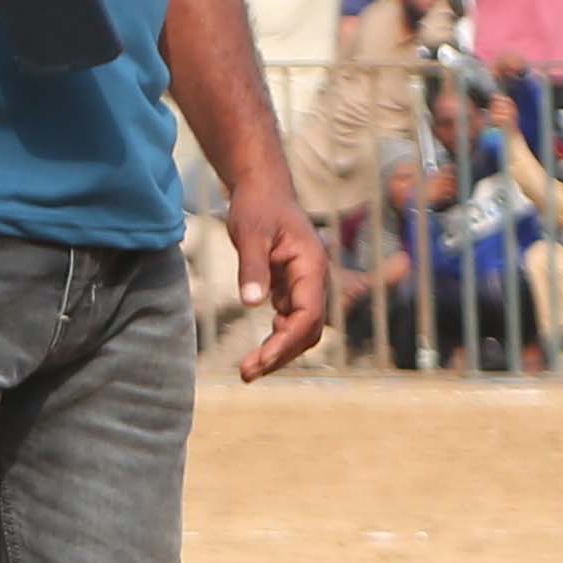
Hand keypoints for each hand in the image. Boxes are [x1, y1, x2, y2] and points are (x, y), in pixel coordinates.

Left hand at [229, 194, 331, 378]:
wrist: (262, 189)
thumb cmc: (257, 206)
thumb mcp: (250, 233)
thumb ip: (252, 268)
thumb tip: (252, 305)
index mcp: (311, 266)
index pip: (308, 315)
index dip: (286, 342)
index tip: (261, 361)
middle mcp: (315, 279)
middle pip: (308, 329)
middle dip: (281, 354)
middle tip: (247, 374)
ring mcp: (306, 284)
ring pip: (301, 328)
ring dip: (279, 351)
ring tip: (248, 370)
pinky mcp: (293, 287)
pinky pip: (292, 320)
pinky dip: (278, 338)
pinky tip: (259, 350)